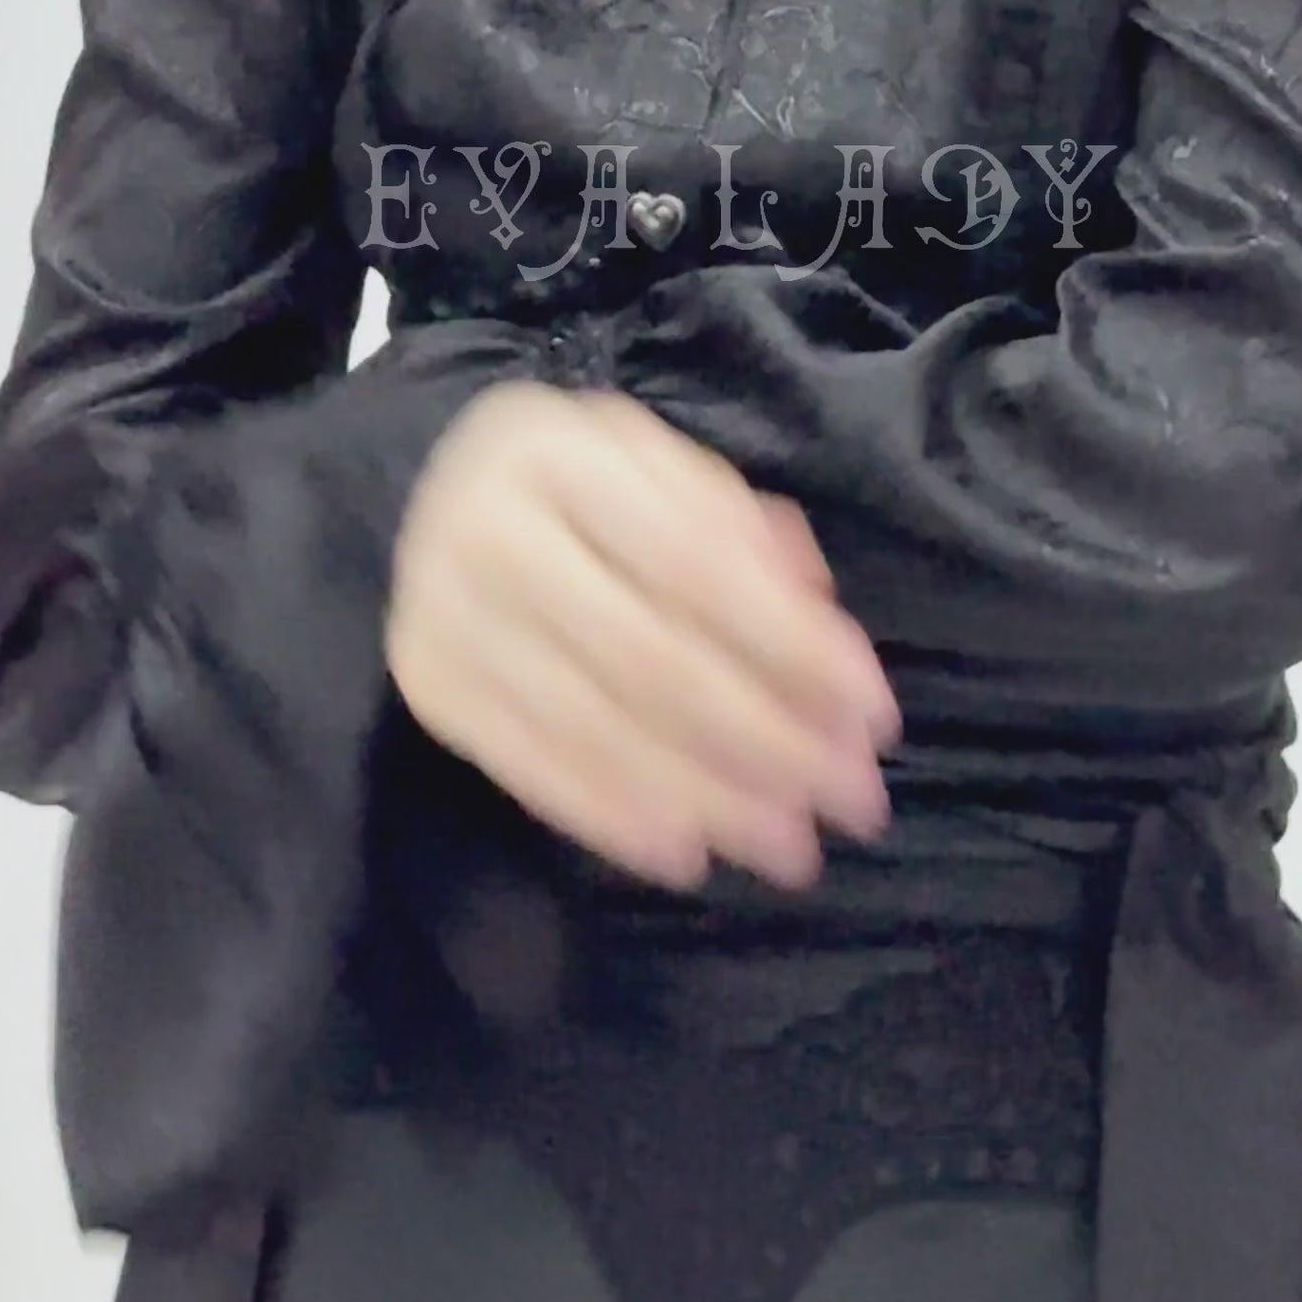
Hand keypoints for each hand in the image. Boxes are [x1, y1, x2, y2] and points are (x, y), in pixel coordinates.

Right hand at [383, 381, 901, 891]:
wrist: (439, 491)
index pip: (695, 563)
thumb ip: (741, 532)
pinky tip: (688, 850)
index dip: (791, 644)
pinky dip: (614, 817)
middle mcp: (489, 529)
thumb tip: (818, 622)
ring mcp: (446, 614)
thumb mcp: (661, 468)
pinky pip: (531, 768)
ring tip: (788, 845)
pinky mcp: (429, 687)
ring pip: (595, 725)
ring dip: (705, 795)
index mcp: (560, 451)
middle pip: (649, 656)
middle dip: (766, 738)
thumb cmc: (583, 487)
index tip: (872, 714)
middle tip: (850, 800)